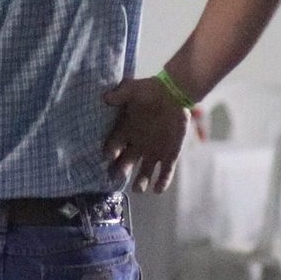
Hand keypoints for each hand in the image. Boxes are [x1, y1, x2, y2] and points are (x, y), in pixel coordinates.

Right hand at [100, 76, 193, 193]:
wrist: (174, 92)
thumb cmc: (150, 90)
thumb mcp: (133, 89)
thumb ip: (121, 94)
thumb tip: (106, 98)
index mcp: (125, 131)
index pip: (114, 145)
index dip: (111, 150)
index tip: (109, 155)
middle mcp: (136, 144)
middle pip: (126, 162)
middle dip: (121, 169)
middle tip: (117, 176)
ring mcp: (153, 151)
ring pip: (144, 171)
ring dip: (141, 181)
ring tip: (138, 189)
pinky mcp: (169, 154)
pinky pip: (165, 171)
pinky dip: (162, 181)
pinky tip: (158, 189)